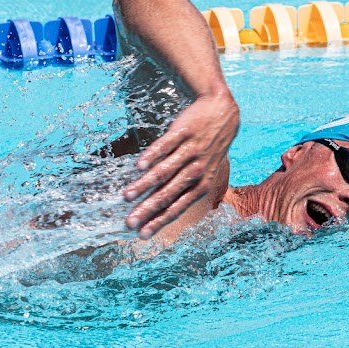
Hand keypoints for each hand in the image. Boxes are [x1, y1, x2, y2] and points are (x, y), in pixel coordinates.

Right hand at [123, 92, 238, 237]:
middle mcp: (197, 170)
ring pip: (165, 171)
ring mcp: (190, 151)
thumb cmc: (208, 148)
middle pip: (168, 193)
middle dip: (148, 210)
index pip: (177, 207)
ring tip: (126, 197)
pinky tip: (139, 166)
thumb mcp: (205, 171)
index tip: (142, 234)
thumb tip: (158, 208)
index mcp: (202, 184)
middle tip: (129, 223)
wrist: (222, 112)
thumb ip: (183, 188)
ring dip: (145, 185)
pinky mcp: (183, 132)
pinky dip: (153, 156)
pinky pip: (166, 146)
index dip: (159, 221)